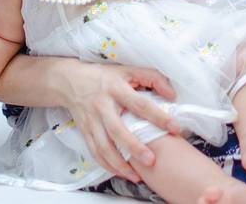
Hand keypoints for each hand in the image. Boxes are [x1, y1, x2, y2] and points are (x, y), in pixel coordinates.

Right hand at [52, 59, 180, 182]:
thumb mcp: (128, 70)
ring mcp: (91, 120)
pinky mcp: (85, 131)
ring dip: (120, 164)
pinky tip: (120, 172)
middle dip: (134, 148)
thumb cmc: (104, 76)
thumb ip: (152, 78)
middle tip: (152, 160)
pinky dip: (107, 165)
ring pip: (104, 147)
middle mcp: (102, 105)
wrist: (70, 81)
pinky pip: (95, 153)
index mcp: (116, 88)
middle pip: (118, 130)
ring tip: (137, 176)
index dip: (158, 116)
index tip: (174, 127)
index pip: (140, 104)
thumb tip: (171, 94)